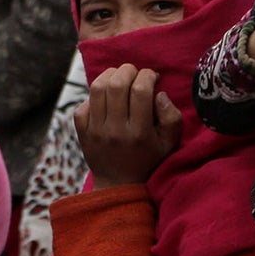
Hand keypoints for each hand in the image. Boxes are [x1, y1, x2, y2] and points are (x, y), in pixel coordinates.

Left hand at [72, 64, 180, 186]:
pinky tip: (106, 98)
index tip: (152, 76)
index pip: (140, 91)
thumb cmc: (148, 159)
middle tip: (135, 72)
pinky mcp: (82, 132)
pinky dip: (94, 95)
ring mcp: (96, 131)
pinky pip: (84, 103)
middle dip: (128, 70)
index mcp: (139, 133)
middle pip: (116, 85)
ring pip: (97, 89)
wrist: (119, 185)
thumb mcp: (169, 144)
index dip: (147, 76)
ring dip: (109, 75)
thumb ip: (172, 118)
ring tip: (119, 76)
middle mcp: (115, 130)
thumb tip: (159, 93)